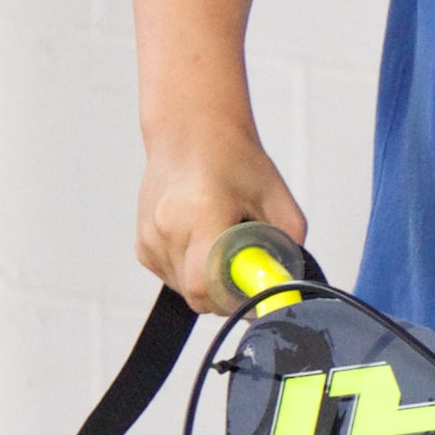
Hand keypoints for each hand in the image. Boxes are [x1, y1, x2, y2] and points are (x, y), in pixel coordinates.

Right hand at [137, 130, 306, 312]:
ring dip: (210, 282)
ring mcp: (151, 238)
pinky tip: (203, 242)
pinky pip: (172, 278)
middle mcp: (169, 228)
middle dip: (228, 294)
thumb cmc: (231, 157)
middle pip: (198, 296)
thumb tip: (291, 283)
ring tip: (222, 244)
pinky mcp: (143, 245)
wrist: (190, 132)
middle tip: (246, 269)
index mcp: (202, 215)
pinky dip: (192, 272)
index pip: (205, 286)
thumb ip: (289, 243)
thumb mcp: (276, 196)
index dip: (234, 302)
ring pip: (185, 291)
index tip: (255, 293)